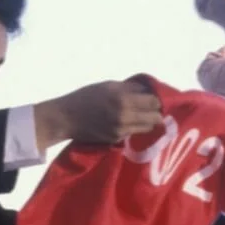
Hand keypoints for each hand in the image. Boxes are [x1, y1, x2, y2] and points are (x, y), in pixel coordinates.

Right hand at [35, 80, 162, 148]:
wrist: (66, 118)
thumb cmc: (86, 96)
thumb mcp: (109, 86)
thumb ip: (131, 88)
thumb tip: (150, 89)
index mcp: (123, 99)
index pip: (155, 101)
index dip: (158, 99)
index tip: (156, 98)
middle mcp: (125, 116)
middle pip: (156, 118)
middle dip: (156, 112)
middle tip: (151, 108)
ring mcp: (122, 130)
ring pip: (148, 128)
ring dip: (148, 121)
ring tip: (141, 115)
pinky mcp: (117, 139)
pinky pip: (134, 133)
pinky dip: (135, 127)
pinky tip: (127, 121)